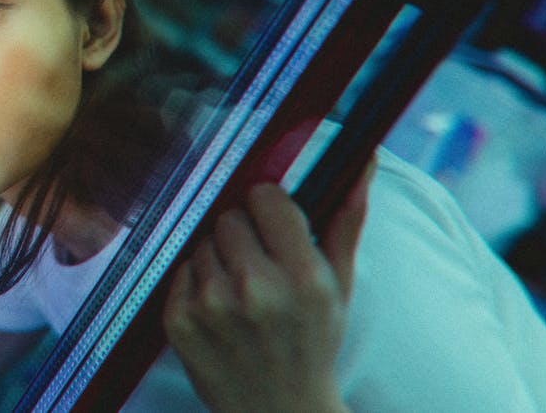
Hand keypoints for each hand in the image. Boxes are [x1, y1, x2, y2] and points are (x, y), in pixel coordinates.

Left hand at [162, 164, 372, 412]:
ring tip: (239, 296)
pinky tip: (217, 312)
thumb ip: (347, 219)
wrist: (279, 411)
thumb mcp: (341, 286)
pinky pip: (180, 271)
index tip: (273, 225)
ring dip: (218, 261)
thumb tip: (365, 157)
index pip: (264, 196)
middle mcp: (256, 289)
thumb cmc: (313, 342)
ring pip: (202, 243)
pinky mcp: (180, 321)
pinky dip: (195, 285)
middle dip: (242, 236)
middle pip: (229, 217)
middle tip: (258, 268)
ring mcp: (213, 306)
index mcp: (303, 277)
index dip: (268, 208)